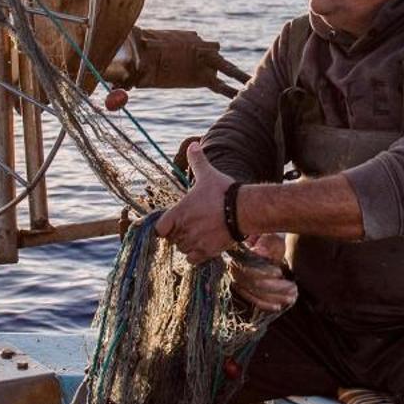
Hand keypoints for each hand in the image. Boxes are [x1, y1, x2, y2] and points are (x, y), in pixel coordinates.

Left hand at [155, 141, 233, 263]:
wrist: (243, 210)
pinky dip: (195, 255)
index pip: (159, 228)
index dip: (164, 226)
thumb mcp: (207, 174)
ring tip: (198, 234)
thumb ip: (197, 160)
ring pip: (181, 249)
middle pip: (171, 239)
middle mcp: (183, 229)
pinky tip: (204, 245)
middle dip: (178, 234)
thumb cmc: (223, 191)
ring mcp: (194, 242)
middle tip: (191, 226)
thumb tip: (193, 144)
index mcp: (179, 212)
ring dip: (187, 244)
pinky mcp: (206, 252)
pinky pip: (192, 259)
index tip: (174, 222)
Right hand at [225, 234, 297, 312]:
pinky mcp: (242, 290)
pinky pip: (252, 301)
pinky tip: (278, 306)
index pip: (247, 266)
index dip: (263, 272)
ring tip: (292, 296)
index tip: (279, 272)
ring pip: (254, 294)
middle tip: (294, 287)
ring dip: (274, 297)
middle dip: (275, 288)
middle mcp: (233, 269)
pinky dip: (266, 305)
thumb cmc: (269, 239)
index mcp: (238, 253)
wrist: (263, 245)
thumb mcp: (270, 237)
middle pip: (253, 284)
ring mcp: (236, 281)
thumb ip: (266, 243)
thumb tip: (260, 253)